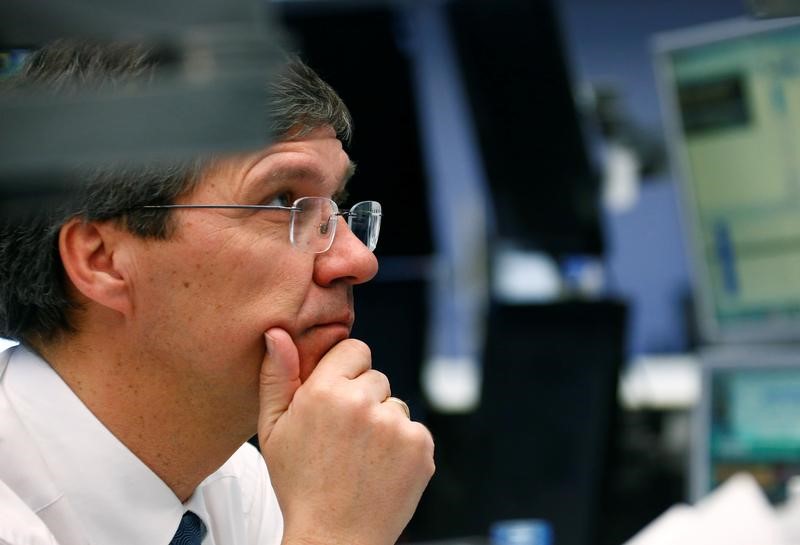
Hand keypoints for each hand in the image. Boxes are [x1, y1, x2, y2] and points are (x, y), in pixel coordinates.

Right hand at [257, 328, 434, 544]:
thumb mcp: (273, 431)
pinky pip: (414, 429)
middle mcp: (363, 402)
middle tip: (344, 437)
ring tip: (361, 458)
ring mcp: (396, 424)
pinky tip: (380, 469)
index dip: (346, 371)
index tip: (338, 394)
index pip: (354, 349)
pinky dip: (403, 446)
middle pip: (376, 378)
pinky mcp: (421, 446)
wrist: (334, 538)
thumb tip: (277, 333)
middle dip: (364, 399)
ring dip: (384, 423)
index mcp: (324, 391)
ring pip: (395, 405)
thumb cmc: (300, 485)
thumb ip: (276, 378)